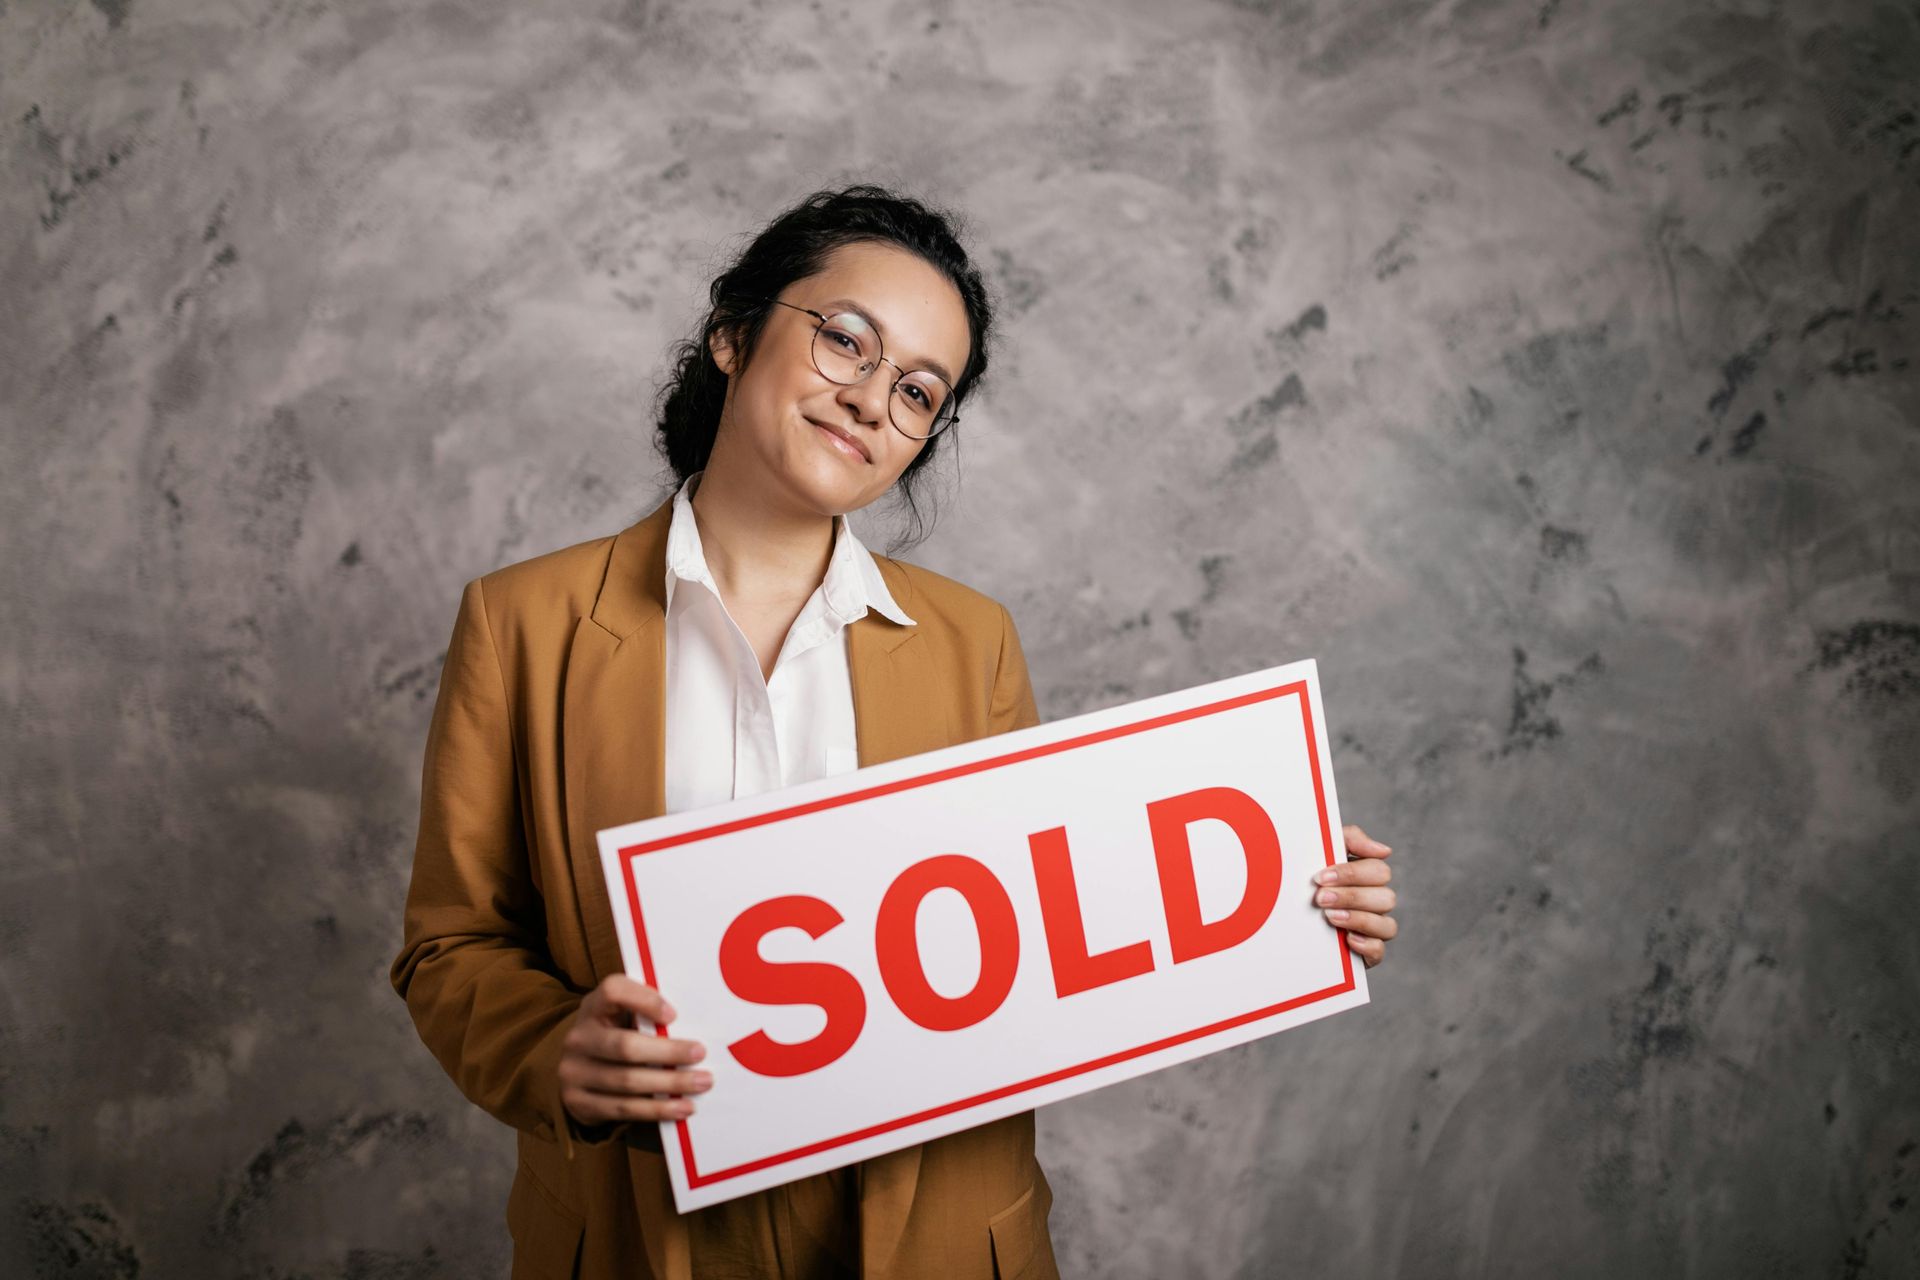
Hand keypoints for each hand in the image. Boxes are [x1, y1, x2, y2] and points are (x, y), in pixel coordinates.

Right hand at [559, 974, 711, 1125]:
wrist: (577, 1070)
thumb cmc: (616, 1034)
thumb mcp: (622, 1015)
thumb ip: (646, 1013)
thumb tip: (695, 1022)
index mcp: (593, 1007)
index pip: (613, 991)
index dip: (644, 1000)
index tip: (674, 1015)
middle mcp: (579, 1037)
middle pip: (625, 1046)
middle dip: (668, 1052)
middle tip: (700, 1054)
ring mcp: (574, 1072)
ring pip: (627, 1081)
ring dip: (670, 1084)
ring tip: (701, 1083)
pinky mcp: (579, 1103)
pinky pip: (623, 1109)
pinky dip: (656, 1109)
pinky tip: (682, 1107)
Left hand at [1315, 824, 1397, 967]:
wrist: (1283, 916)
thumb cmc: (1308, 878)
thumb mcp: (1323, 851)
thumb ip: (1351, 839)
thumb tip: (1384, 850)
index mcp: (1368, 877)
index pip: (1379, 871)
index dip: (1352, 874)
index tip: (1320, 878)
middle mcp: (1376, 902)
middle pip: (1386, 898)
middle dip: (1351, 897)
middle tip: (1320, 898)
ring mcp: (1374, 929)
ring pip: (1387, 925)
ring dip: (1358, 919)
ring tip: (1329, 917)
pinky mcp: (1367, 952)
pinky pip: (1379, 951)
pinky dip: (1366, 945)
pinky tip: (1347, 939)